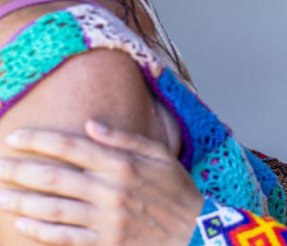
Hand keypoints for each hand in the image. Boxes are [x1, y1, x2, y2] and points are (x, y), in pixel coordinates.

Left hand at [0, 121, 202, 244]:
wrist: (194, 231)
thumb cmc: (177, 190)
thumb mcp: (161, 155)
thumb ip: (125, 139)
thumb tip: (91, 124)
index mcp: (123, 164)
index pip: (72, 147)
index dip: (40, 141)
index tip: (15, 138)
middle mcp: (111, 190)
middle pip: (55, 177)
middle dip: (20, 170)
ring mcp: (106, 219)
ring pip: (53, 208)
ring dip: (21, 201)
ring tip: (0, 195)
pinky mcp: (105, 243)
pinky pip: (64, 236)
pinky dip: (39, 230)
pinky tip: (22, 221)